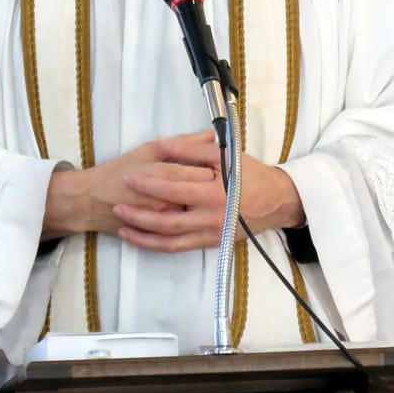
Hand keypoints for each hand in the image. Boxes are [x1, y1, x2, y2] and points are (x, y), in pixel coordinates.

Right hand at [43, 131, 218, 239]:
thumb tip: (210, 134)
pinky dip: (194, 227)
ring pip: (195, 217)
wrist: (90, 200)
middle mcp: (166, 201)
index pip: (200, 173)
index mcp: (163, 175)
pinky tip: (199, 218)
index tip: (225, 165)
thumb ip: (181, 143)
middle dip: (214, 189)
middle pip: (200, 196)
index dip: (215, 170)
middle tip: (224, 181)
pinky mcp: (158, 236)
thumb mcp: (148, 150)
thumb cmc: (117, 172)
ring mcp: (164, 221)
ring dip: (206, 209)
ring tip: (213, 199)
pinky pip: (182, 237)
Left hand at [115, 130, 304, 253]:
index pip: (174, 189)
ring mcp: (211, 234)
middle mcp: (212, 218)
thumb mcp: (225, 154)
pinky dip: (158, 245)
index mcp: (215, 193)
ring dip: (144, 236)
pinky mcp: (211, 243)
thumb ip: (193, 149)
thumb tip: (163, 144)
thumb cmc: (251, 174)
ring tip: (122, 227)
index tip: (130, 178)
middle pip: (167, 221)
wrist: (277, 201)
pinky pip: (180, 248)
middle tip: (116, 207)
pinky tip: (143, 238)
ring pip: (170, 241)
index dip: (149, 185)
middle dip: (138, 216)